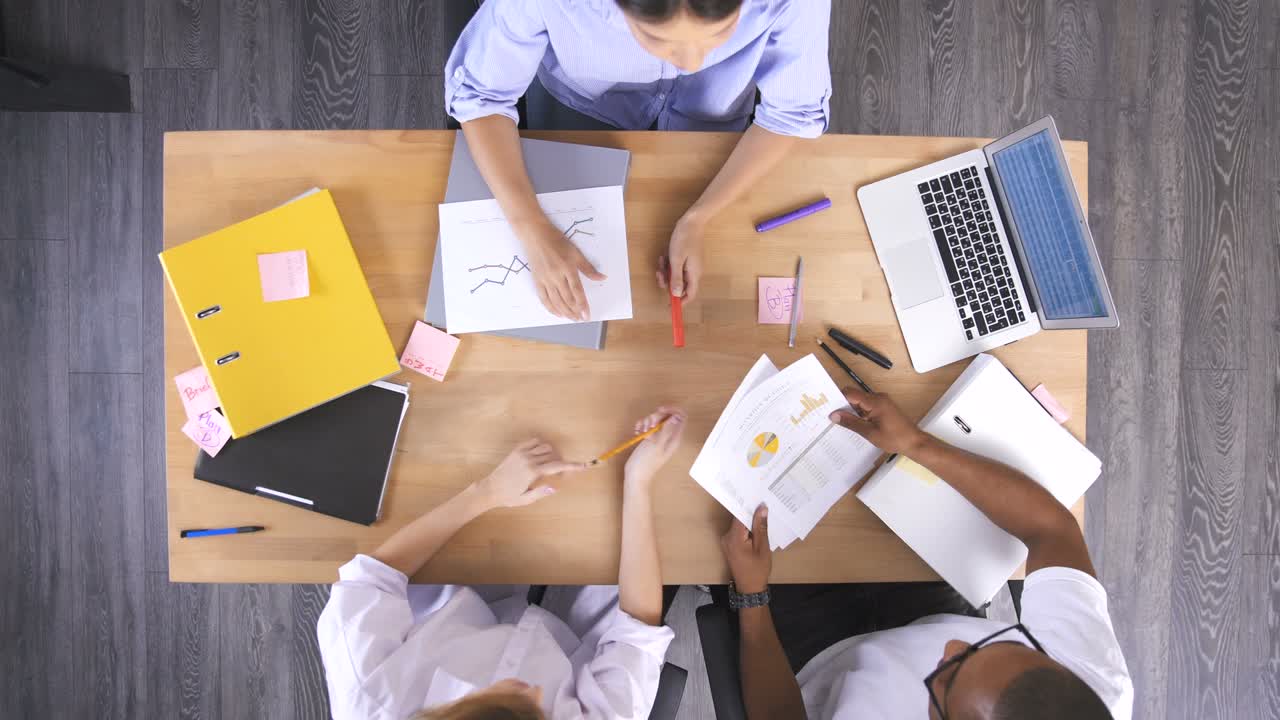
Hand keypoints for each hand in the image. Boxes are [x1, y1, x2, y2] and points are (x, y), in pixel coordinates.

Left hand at [471, 439, 586, 508]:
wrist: (490, 489)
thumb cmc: (508, 497)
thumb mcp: (525, 499)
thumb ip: (540, 493)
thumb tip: (554, 488)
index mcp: (532, 472)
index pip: (557, 466)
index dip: (571, 466)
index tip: (583, 466)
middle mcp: (528, 459)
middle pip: (553, 454)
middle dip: (560, 462)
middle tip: (559, 473)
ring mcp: (522, 453)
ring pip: (545, 446)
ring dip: (551, 453)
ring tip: (549, 465)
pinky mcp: (516, 450)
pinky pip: (533, 441)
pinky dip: (540, 446)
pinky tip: (539, 456)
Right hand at [517, 217, 606, 320]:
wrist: (535, 235)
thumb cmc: (557, 241)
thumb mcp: (576, 252)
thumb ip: (588, 268)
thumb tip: (602, 278)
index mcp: (568, 268)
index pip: (577, 291)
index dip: (583, 305)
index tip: (587, 315)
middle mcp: (556, 275)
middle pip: (567, 299)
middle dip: (574, 311)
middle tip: (580, 319)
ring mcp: (545, 279)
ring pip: (556, 301)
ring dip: (565, 312)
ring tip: (572, 318)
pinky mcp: (537, 280)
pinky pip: (544, 298)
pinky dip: (551, 308)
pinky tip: (557, 313)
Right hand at [623, 407, 687, 489]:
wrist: (635, 475)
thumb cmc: (646, 462)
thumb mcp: (656, 444)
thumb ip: (667, 430)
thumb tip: (676, 417)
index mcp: (674, 438)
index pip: (680, 417)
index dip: (671, 410)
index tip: (659, 410)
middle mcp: (668, 436)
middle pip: (666, 416)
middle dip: (655, 416)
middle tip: (648, 426)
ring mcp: (658, 436)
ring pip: (656, 419)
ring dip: (646, 421)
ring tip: (641, 431)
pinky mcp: (649, 437)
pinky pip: (647, 425)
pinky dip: (641, 425)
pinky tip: (637, 431)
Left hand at [656, 213, 705, 301]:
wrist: (691, 221)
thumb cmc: (684, 239)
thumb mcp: (676, 260)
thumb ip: (676, 278)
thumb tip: (675, 295)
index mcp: (694, 274)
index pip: (689, 295)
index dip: (680, 302)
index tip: (669, 306)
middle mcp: (694, 272)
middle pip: (679, 286)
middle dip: (667, 281)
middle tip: (660, 273)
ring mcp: (690, 265)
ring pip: (675, 275)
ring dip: (666, 271)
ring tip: (662, 260)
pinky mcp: (686, 259)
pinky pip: (675, 267)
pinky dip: (669, 264)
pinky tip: (665, 255)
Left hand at [720, 503, 771, 593]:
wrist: (750, 588)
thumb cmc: (758, 569)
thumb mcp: (762, 547)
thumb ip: (760, 527)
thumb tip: (761, 508)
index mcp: (734, 537)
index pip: (739, 515)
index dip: (749, 505)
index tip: (758, 496)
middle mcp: (726, 537)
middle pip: (738, 519)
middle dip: (751, 512)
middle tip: (764, 503)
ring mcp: (726, 542)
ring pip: (739, 525)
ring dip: (750, 521)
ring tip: (764, 513)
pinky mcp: (729, 545)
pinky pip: (738, 532)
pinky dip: (747, 529)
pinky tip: (758, 527)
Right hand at [828, 386, 927, 455]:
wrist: (913, 442)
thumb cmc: (894, 438)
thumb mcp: (869, 432)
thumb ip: (851, 422)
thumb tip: (834, 415)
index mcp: (875, 401)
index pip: (850, 393)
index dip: (838, 399)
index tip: (828, 407)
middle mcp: (878, 397)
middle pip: (854, 396)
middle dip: (843, 405)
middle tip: (832, 416)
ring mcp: (882, 401)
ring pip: (860, 401)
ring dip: (852, 410)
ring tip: (842, 422)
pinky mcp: (884, 406)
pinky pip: (867, 406)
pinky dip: (860, 413)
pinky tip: (855, 423)